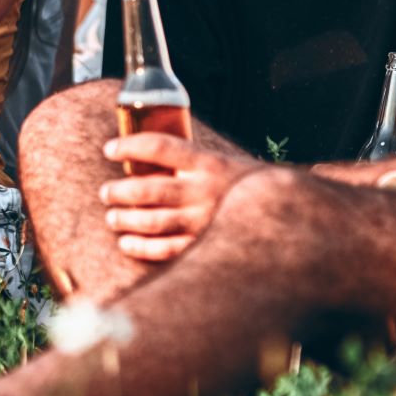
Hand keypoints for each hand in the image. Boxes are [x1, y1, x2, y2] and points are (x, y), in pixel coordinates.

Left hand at [98, 132, 265, 261]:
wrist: (290, 218)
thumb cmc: (247, 189)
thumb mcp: (224, 165)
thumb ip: (192, 163)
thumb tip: (147, 156)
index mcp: (209, 164)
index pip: (160, 147)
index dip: (129, 146)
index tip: (108, 149)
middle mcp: (204, 192)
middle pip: (148, 189)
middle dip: (119, 191)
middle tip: (105, 192)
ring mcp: (204, 222)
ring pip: (151, 220)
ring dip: (124, 219)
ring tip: (112, 217)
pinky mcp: (203, 247)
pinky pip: (164, 250)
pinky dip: (140, 247)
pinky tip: (126, 243)